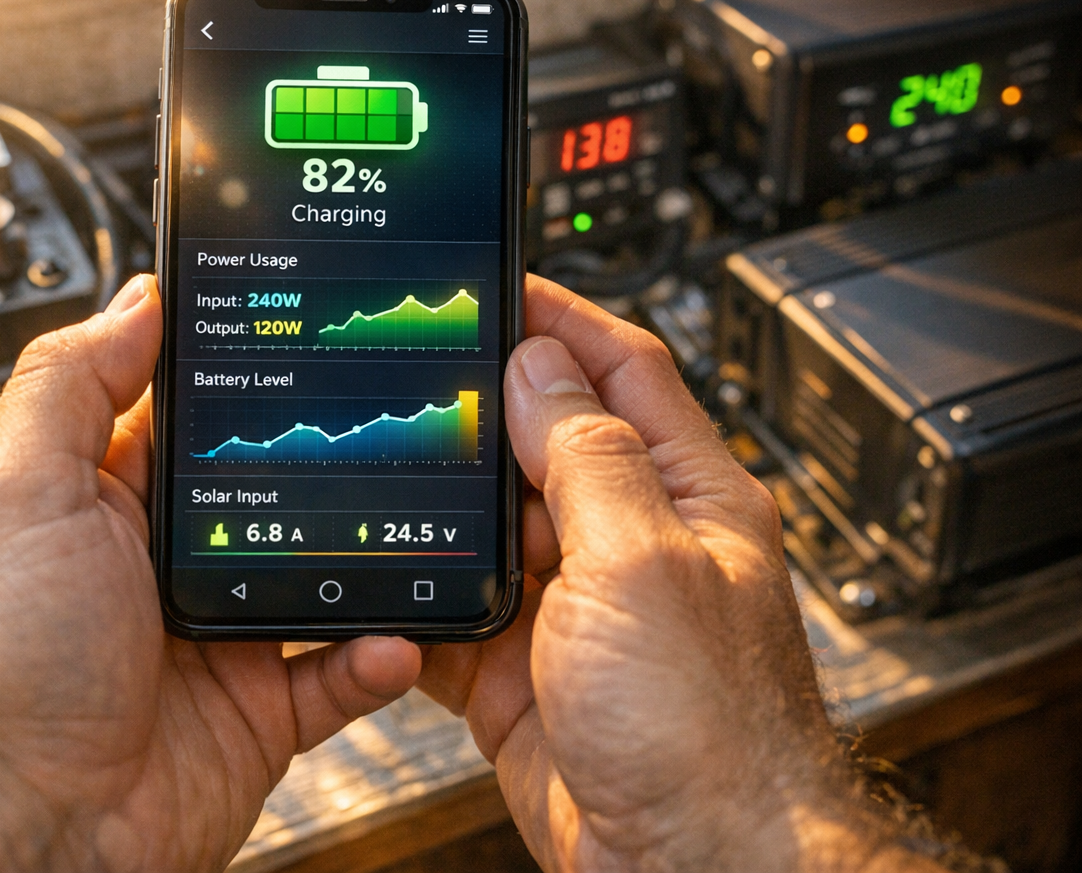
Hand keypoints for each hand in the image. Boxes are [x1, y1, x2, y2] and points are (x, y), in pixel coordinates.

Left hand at [0, 274, 421, 872]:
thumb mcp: (14, 492)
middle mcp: (153, 562)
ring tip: (412, 518)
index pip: (177, 408)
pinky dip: (373, 654)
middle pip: (262, 484)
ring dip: (361, 553)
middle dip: (319, 457)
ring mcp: (208, 637)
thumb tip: (135, 299)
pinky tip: (395, 633)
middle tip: (389, 417)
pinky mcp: (253, 711)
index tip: (303, 322)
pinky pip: (336, 672)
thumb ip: (72, 384)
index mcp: (93, 497)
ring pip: (313, 572)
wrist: (15, 833)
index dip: (235, 367)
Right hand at [421, 276, 942, 871]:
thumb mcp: (643, 562)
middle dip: (479, 406)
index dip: (558, 319)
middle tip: (412, 370)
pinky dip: (417, 592)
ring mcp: (571, 606)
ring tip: (385, 464)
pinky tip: (387, 576)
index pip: (620, 368)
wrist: (694, 865)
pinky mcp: (520, 670)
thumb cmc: (711, 728)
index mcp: (682, 493)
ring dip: (442, 500)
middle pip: (542, 439)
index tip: (496, 282)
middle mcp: (627, 541)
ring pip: (489, 522)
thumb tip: (537, 366)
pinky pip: (454, 607)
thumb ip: (586, 457)